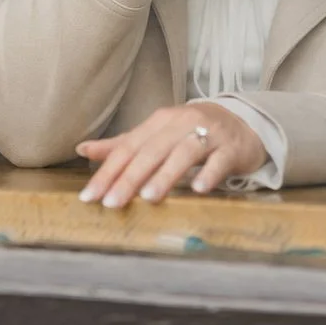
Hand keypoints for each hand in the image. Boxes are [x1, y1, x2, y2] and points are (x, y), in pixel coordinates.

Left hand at [77, 102, 267, 206]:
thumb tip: (83, 149)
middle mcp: (183, 123)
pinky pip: (219, 161)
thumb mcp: (158, 135)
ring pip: (184, 153)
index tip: (90, 196)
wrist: (243, 123)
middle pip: (152, 150)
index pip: (129, 147)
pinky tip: (198, 188)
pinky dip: (209, 173)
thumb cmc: (193, 132)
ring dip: (165, 174)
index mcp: (161, 121)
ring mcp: (209, 134)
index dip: (108, 171)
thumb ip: (123, 145)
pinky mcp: (232, 147)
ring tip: (148, 197)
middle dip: (130, 177)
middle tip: (112, 203)